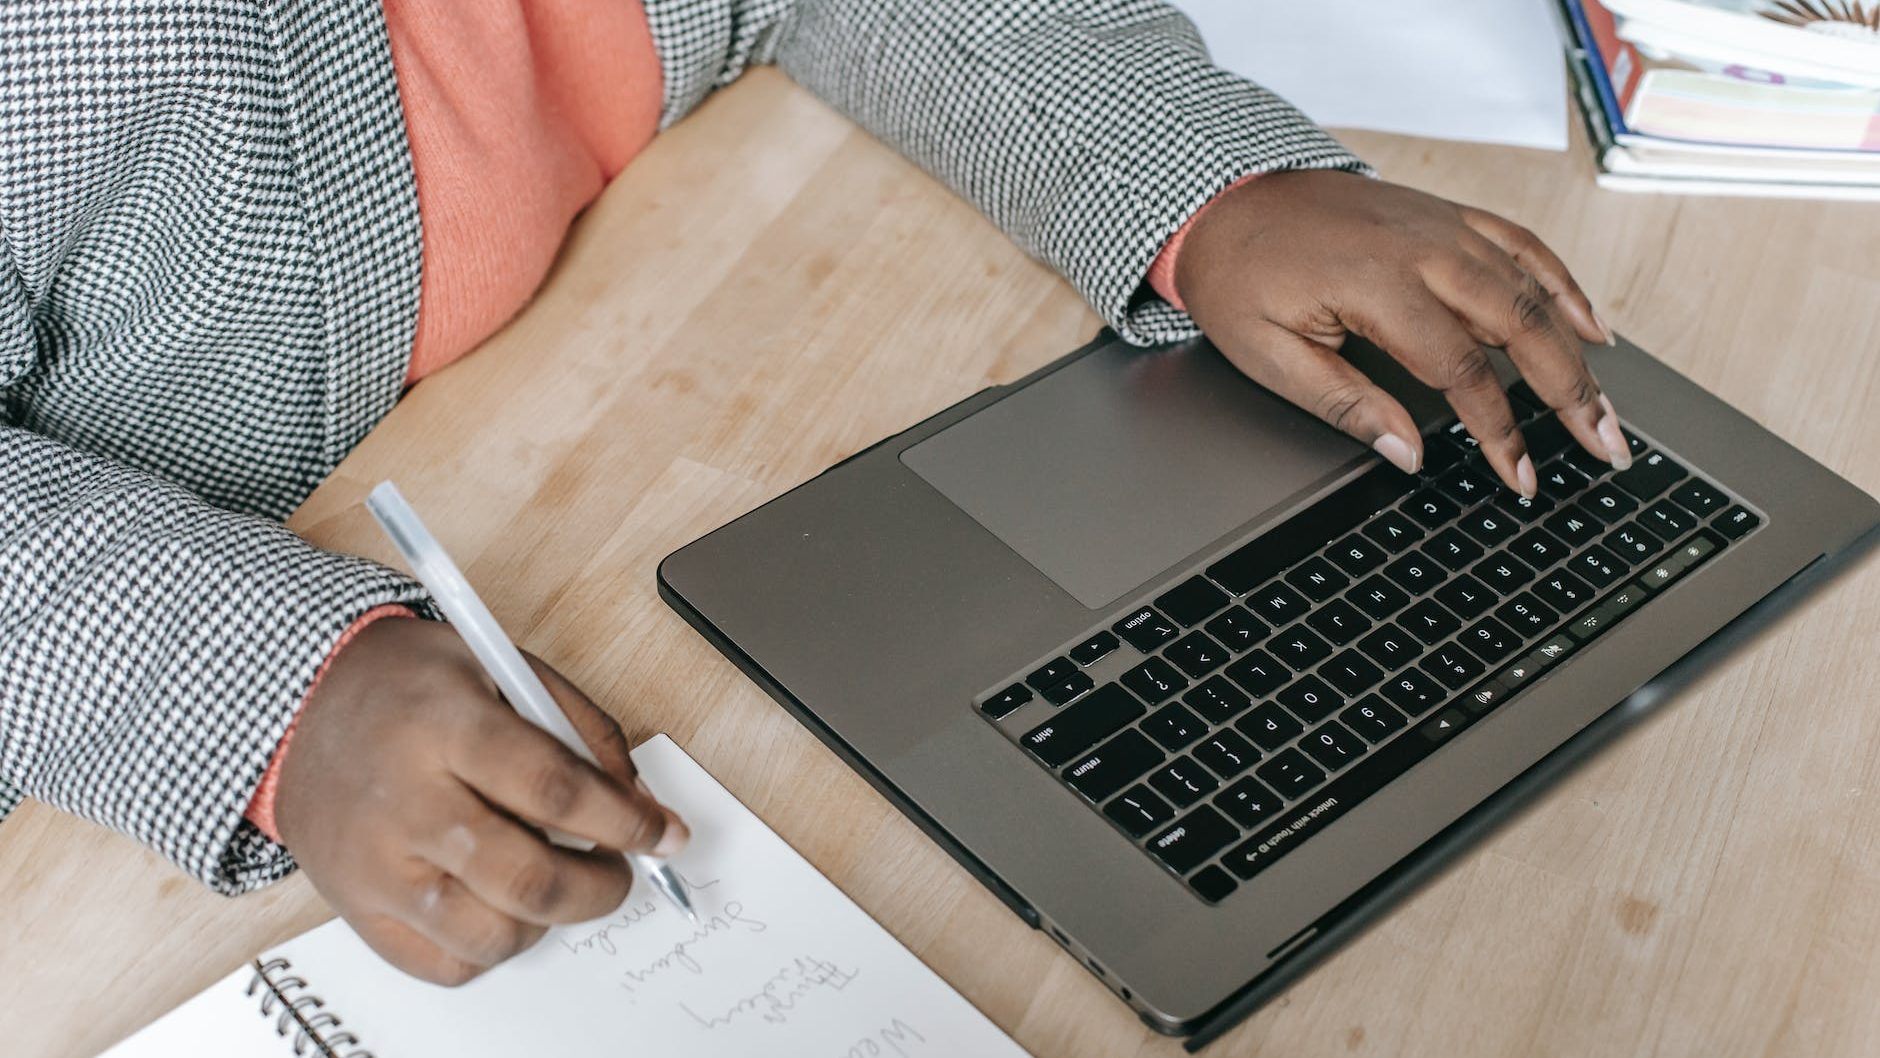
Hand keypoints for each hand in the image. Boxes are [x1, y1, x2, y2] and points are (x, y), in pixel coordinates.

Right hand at [274, 618, 687, 985]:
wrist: (298, 708)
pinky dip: (492, 947)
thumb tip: (637, 802)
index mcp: (444, 726)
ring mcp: (374, 865)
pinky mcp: (356, 908)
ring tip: (552, 880)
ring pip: (489, 935)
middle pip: (525, 878)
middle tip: (619, 871)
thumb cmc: (412, 685)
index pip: (553, 790)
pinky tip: (500, 903)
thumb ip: (580, 728)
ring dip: (546, 919)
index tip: (665, 834)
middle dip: (599, 886)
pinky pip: (443, 963)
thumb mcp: (505, 667)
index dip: (625, 821)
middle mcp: (404, 802)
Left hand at [1175, 170, 1633, 495]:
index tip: (1521, 476)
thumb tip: (1407, 454)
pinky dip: (1563, 285)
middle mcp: (1424, 247)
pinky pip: (1521, 247)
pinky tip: (1593, 325)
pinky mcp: (1446, 215)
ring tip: (1607, 406)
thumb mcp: (1268, 353)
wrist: (1228, 200)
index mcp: (1378, 284)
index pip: (1462, 370)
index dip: (1500, 430)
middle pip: (1522, 325)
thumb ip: (1344, 405)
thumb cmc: (1241, 276)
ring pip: (1533, 288)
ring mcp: (1442, 224)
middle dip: (1572, 392)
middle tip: (1605, 445)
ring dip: (1579, 350)